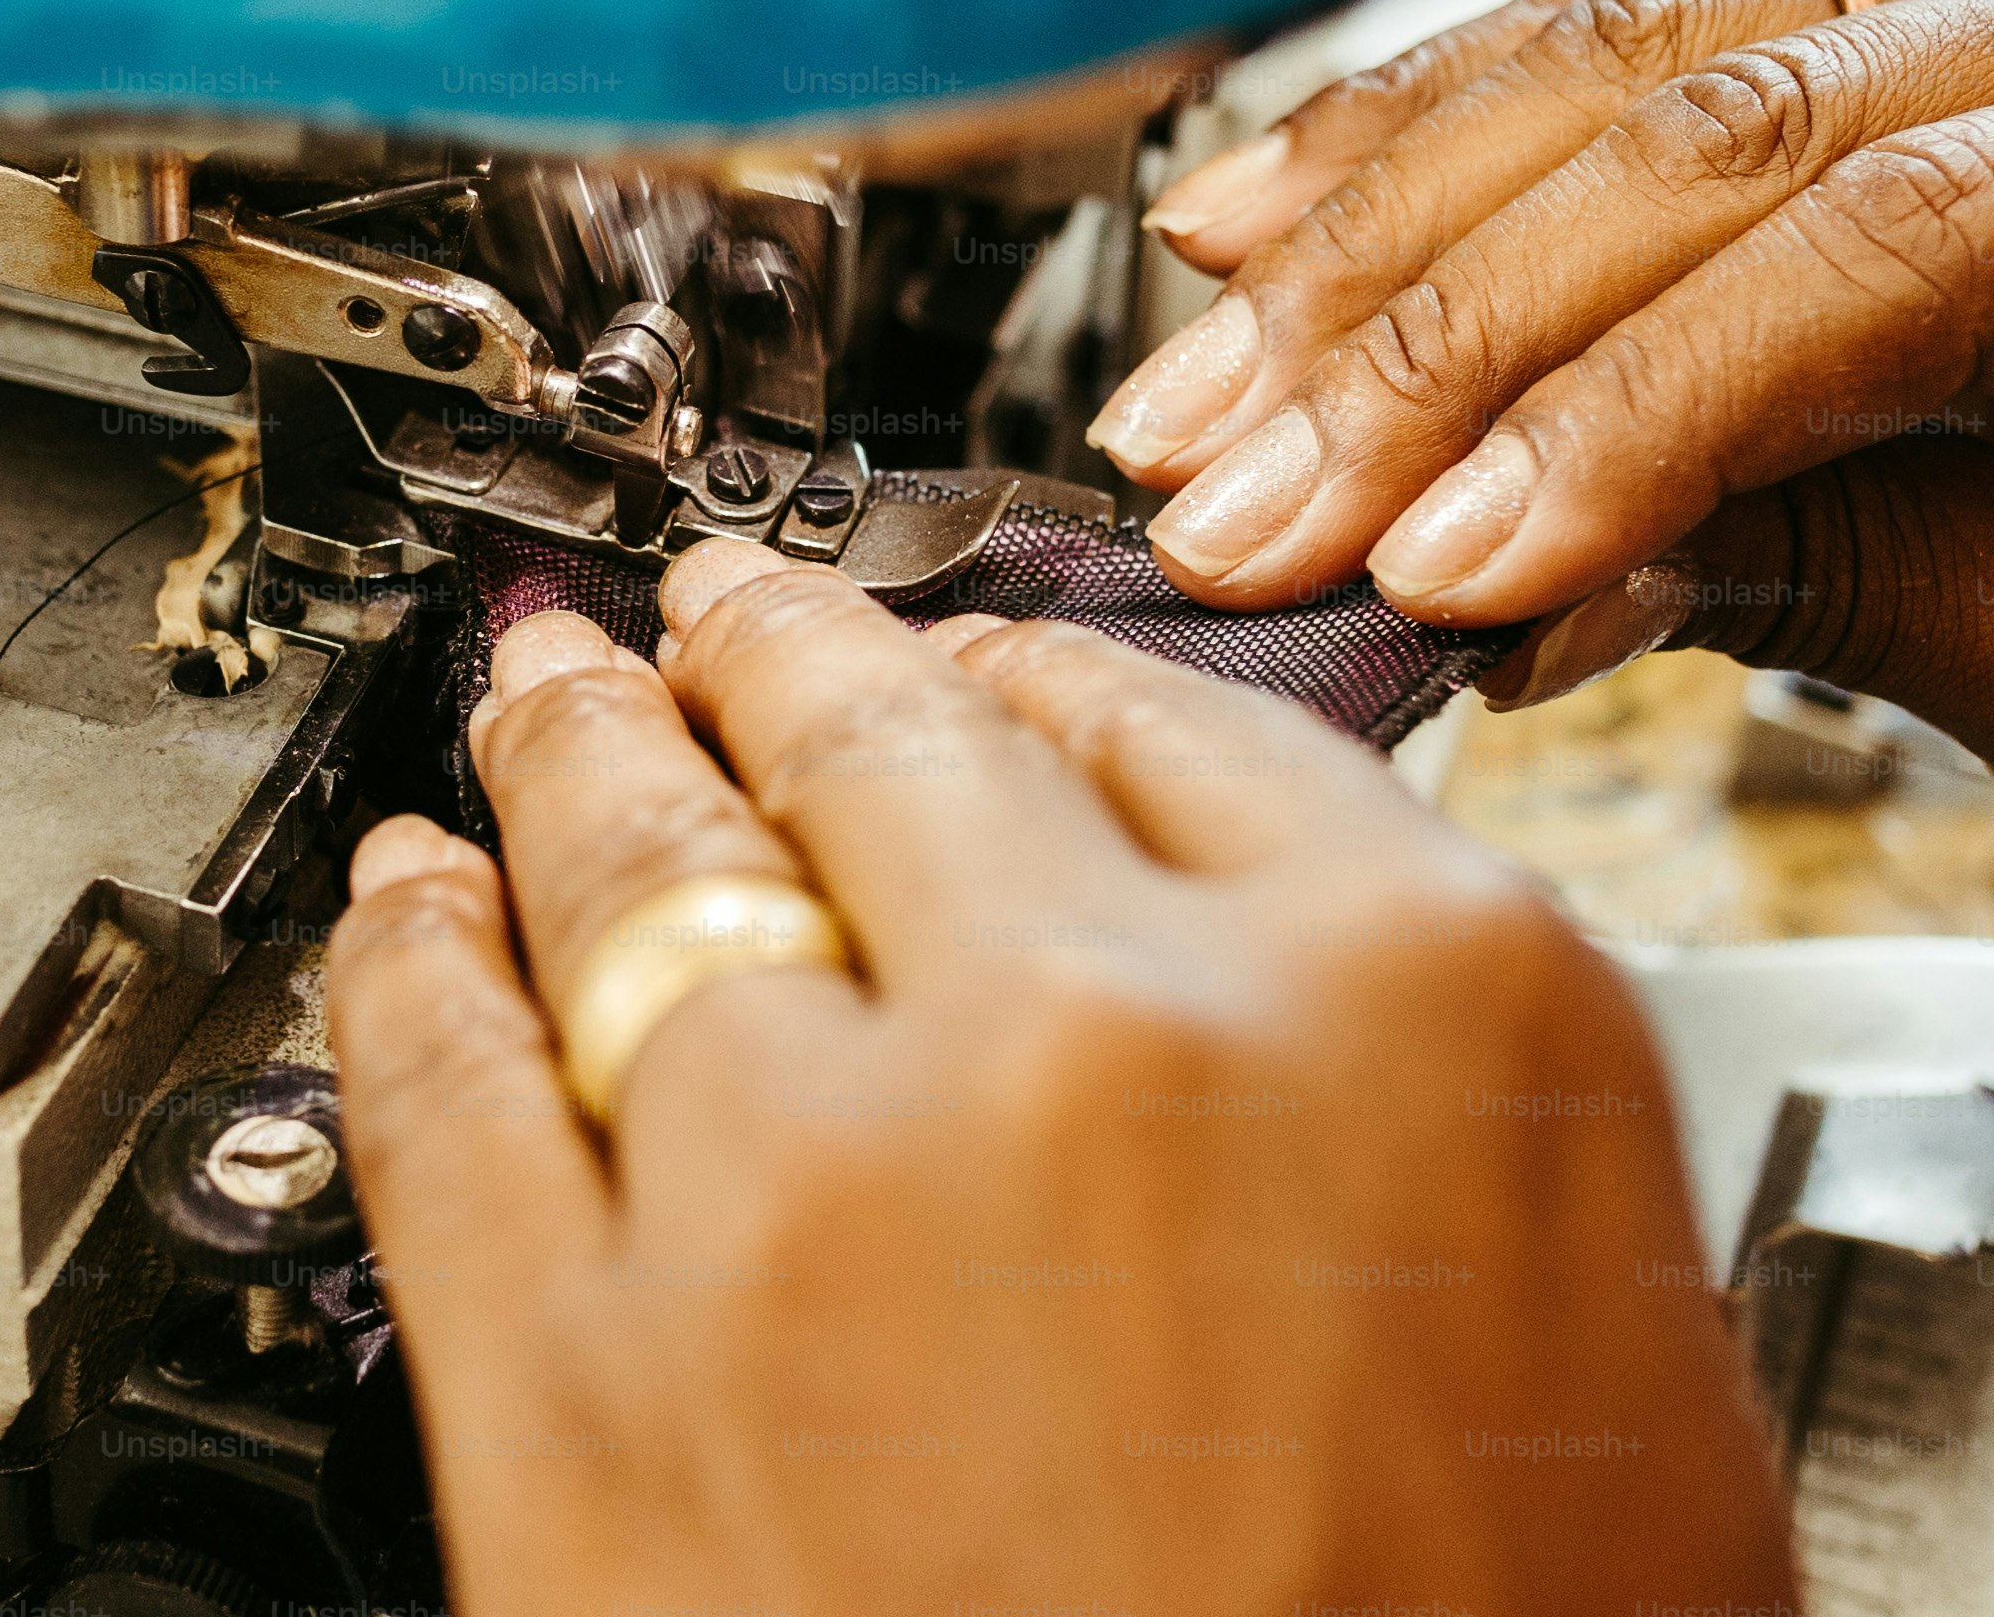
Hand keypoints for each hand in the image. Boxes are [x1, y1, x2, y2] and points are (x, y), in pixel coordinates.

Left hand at [327, 541, 1791, 1616]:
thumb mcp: (1594, 1369)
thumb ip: (1411, 1102)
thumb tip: (1266, 976)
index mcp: (1411, 1007)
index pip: (1172, 727)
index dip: (1043, 683)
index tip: (983, 672)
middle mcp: (1103, 1040)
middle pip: (885, 745)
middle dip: (791, 657)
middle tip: (729, 613)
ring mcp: (808, 1188)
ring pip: (641, 861)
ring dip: (579, 753)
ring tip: (549, 693)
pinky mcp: (570, 1380)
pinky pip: (445, 1079)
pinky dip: (404, 961)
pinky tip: (399, 905)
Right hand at [1091, 0, 1993, 906]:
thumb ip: (1873, 581)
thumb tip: (1534, 568)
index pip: (1883, 249)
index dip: (1617, 413)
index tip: (1431, 570)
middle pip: (1715, 123)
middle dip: (1433, 334)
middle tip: (1236, 496)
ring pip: (1639, 53)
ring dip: (1385, 230)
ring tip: (1203, 382)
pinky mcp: (1938, 26)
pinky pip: (1655, 38)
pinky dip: (1451, 132)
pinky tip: (1288, 202)